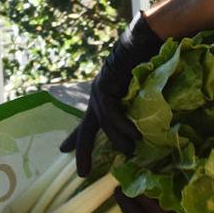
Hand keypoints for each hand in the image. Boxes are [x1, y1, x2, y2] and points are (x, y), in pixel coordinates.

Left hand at [60, 15, 163, 175]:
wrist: (149, 40)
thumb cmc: (150, 62)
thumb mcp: (143, 92)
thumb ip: (139, 110)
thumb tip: (145, 134)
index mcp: (104, 97)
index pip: (89, 122)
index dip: (76, 138)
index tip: (63, 150)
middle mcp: (98, 95)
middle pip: (87, 128)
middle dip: (82, 150)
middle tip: (81, 172)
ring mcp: (100, 90)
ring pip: (103, 124)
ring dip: (118, 140)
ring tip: (130, 152)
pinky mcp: (106, 86)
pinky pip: (111, 114)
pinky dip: (122, 127)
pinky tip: (134, 136)